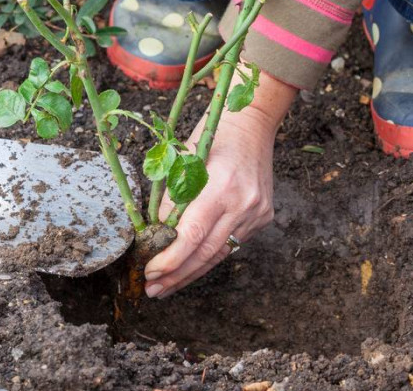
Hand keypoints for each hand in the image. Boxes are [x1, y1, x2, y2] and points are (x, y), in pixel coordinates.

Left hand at [144, 69, 296, 297]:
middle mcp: (243, 203)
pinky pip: (232, 243)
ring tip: (166, 287)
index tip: (149, 272)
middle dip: (176, 274)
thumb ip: (170, 200)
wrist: (253, 123)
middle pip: (206, 252)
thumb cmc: (210, 136)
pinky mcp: (263, 216)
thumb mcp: (182, 161)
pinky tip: (190, 267)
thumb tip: (154, 236)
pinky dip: (209, 256)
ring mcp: (257, 212)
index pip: (192, 235)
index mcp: (220, 186)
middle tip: (153, 290)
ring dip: (191, 272)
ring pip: (220, 253)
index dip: (169, 259)